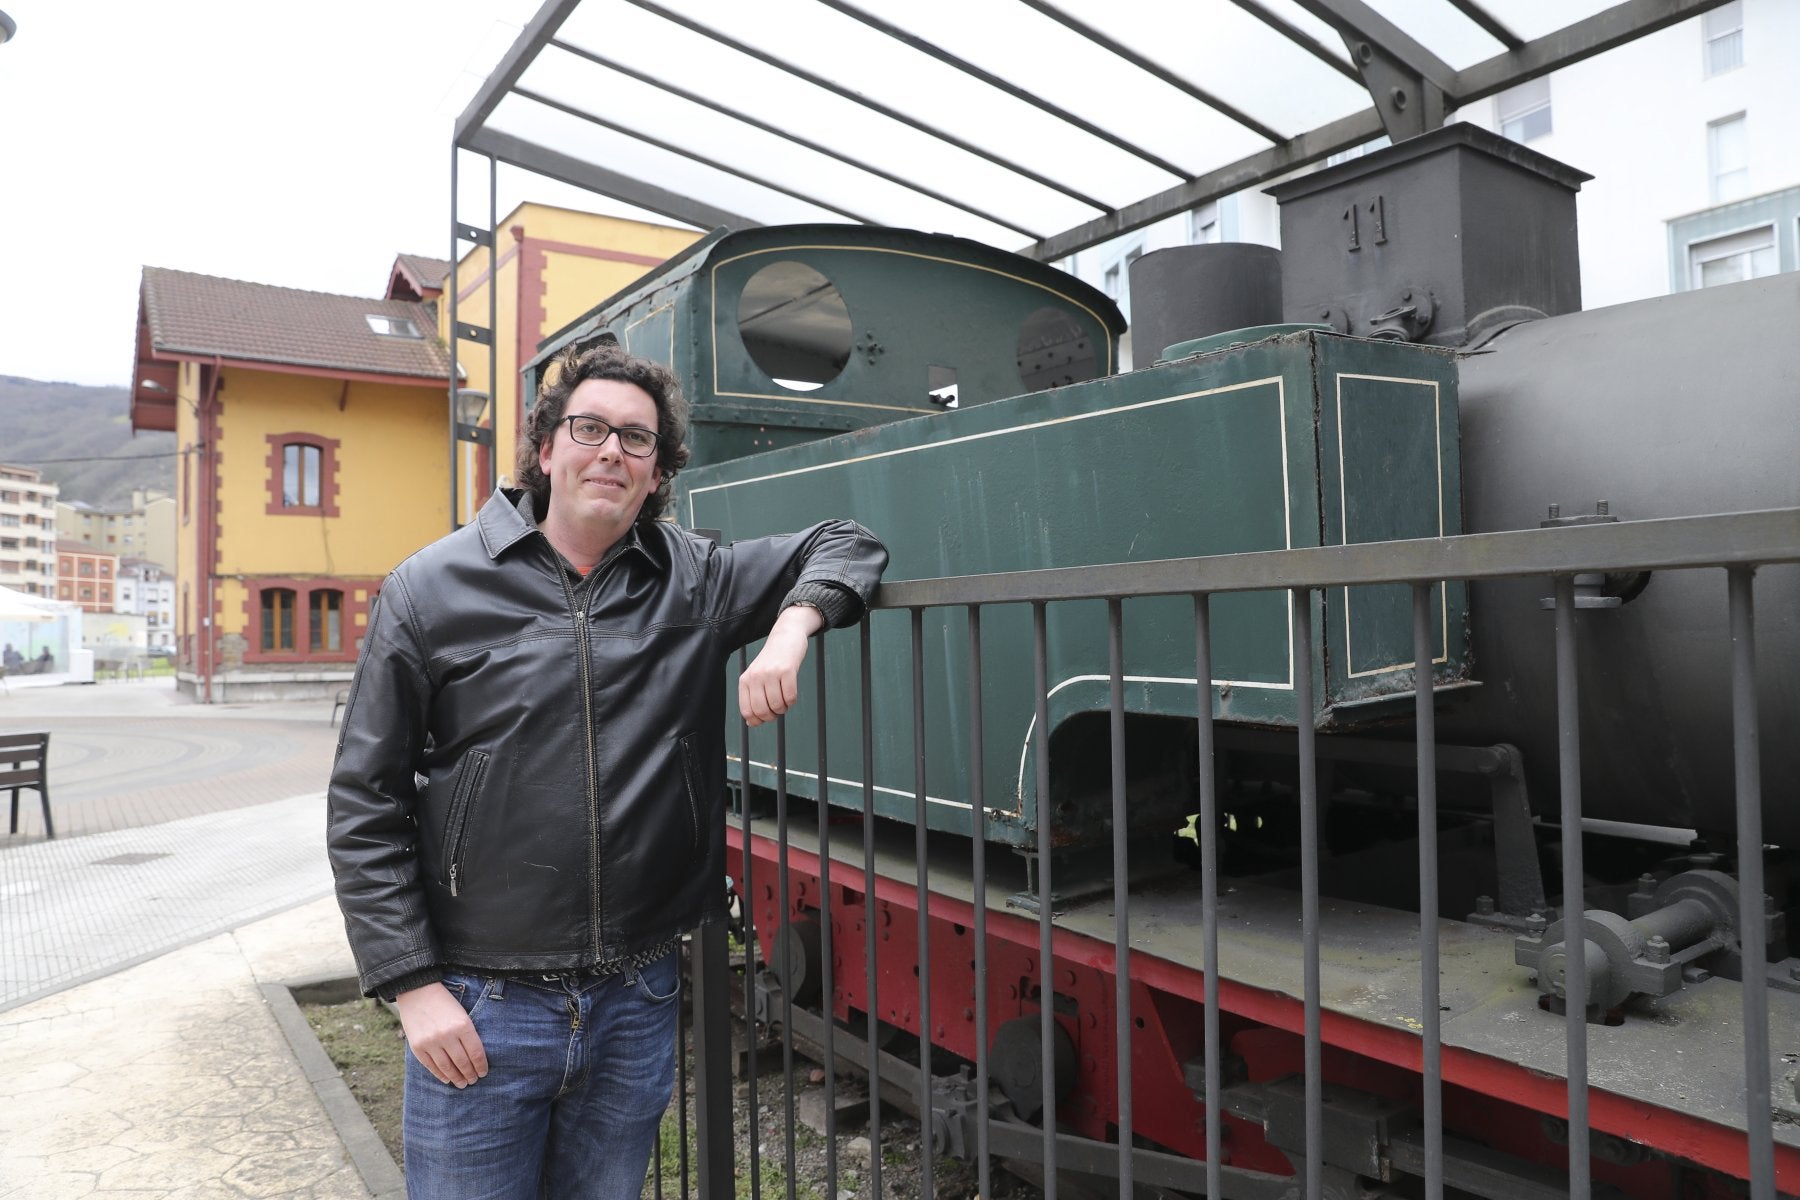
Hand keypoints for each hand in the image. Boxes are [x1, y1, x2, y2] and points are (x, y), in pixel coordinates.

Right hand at [395, 981, 487, 1087]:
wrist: (417, 991)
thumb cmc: (444, 1001)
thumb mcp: (462, 1013)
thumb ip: (468, 1033)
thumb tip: (476, 1056)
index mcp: (463, 1025)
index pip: (476, 1053)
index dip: (481, 1066)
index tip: (484, 1072)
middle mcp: (447, 1035)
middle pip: (462, 1062)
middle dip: (470, 1074)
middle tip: (474, 1080)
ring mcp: (431, 1042)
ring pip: (447, 1067)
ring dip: (456, 1078)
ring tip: (462, 1084)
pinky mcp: (417, 1047)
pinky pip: (431, 1066)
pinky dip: (440, 1075)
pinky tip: (447, 1079)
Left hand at [739, 605, 823, 726]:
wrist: (785, 637)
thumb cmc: (771, 662)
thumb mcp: (756, 678)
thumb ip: (752, 699)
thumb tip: (752, 724)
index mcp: (745, 680)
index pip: (747, 711)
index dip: (758, 721)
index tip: (766, 717)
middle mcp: (755, 676)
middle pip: (762, 711)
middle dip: (772, 716)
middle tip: (778, 710)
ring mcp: (771, 673)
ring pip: (777, 705)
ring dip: (784, 709)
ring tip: (785, 701)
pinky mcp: (787, 670)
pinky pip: (790, 697)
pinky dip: (792, 701)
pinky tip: (791, 695)